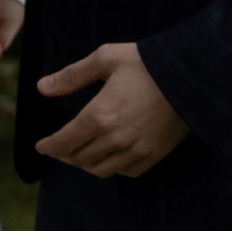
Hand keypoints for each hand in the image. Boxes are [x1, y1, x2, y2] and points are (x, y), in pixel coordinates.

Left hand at [33, 41, 186, 177]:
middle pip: (79, 158)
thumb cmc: (146, 63)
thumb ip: (71, 76)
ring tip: (79, 153)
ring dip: (85, 164)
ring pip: (100, 170)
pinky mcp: (153, 155)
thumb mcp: (105, 59)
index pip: (64, 142)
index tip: (41, 146)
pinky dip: (112, 167)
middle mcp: (115, 139)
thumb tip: (42, 87)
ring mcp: (136, 150)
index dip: (48, 146)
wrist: (190, 75)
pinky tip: (108, 156)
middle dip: (63, 154)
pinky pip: (125, 172)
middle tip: (58, 147)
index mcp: (99, 115)